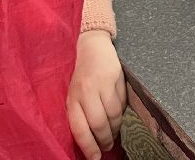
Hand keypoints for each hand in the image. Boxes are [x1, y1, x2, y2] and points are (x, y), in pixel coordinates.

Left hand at [66, 31, 125, 159]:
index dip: (89, 146)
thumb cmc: (82, 76)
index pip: (80, 129)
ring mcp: (102, 85)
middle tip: (108, 147)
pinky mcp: (116, 78)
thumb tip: (90, 138)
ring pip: (113, 114)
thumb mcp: (74, 95)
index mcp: (72, 100)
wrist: (93, 47)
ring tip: (115, 134)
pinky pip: (122, 102)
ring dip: (116, 128)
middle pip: (98, 124)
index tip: (95, 158)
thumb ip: (80, 112)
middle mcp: (86, 93)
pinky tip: (120, 117)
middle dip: (105, 139)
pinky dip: (122, 113)